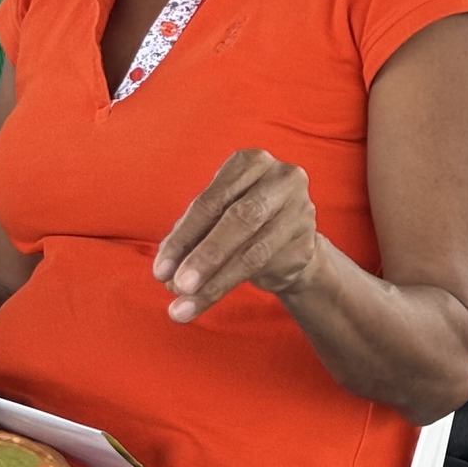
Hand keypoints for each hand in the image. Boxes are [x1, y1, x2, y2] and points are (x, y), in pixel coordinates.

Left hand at [153, 149, 321, 322]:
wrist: (287, 243)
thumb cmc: (239, 224)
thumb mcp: (212, 220)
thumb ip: (190, 239)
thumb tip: (168, 275)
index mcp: (251, 162)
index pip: (212, 200)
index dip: (184, 237)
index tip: (160, 271)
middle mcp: (282, 177)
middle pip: (241, 218)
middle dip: (206, 256)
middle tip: (179, 286)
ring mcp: (300, 208)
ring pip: (255, 250)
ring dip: (216, 281)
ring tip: (186, 305)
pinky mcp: (308, 240)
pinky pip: (268, 267)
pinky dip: (232, 287)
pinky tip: (208, 302)